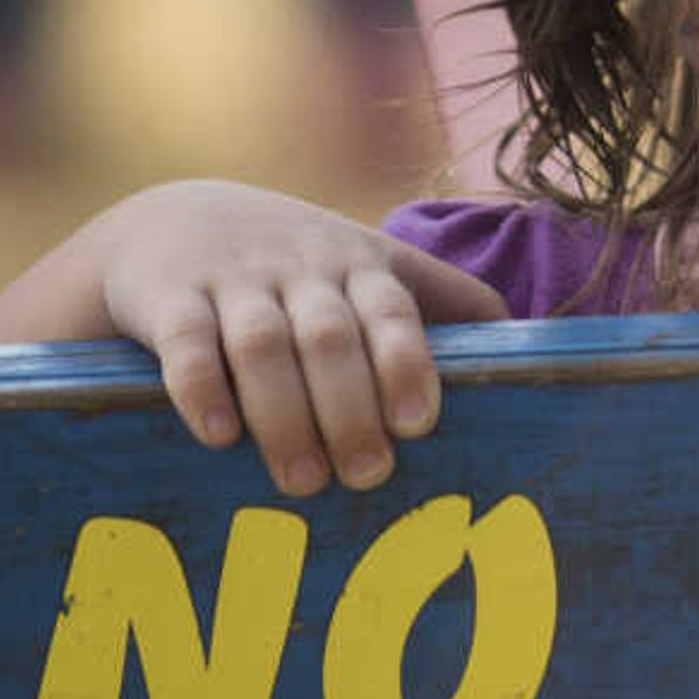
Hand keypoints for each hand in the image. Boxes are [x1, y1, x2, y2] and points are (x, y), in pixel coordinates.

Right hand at [91, 181, 503, 495]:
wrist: (172, 217)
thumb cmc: (296, 262)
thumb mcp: (370, 262)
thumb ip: (442, 298)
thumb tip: (531, 345)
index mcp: (359, 265)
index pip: (393, 310)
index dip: (407, 365)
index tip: (418, 425)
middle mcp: (301, 268)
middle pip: (331, 337)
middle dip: (350, 409)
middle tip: (367, 477)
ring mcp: (233, 280)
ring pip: (262, 344)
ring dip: (284, 414)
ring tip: (302, 481)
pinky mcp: (168, 296)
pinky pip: (185, 342)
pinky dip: (202, 388)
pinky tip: (219, 435)